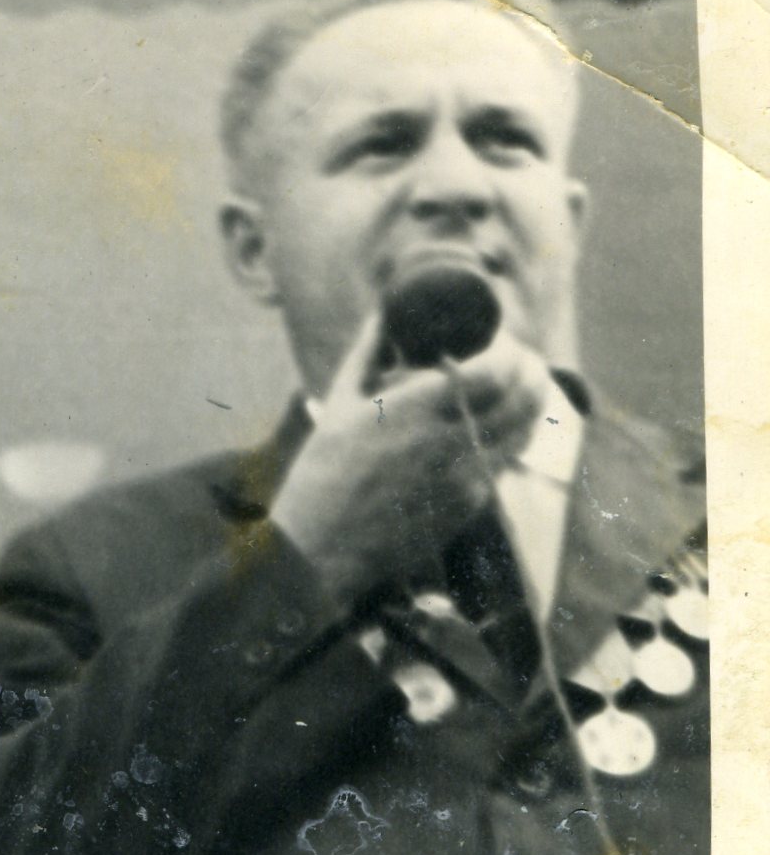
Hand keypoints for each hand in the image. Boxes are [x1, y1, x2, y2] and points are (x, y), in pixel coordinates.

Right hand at [266, 310, 552, 608]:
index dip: (510, 350)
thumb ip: (370, 349)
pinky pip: (507, 459)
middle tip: (520, 357)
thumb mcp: (339, 402)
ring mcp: (467, 476)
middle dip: (530, 369)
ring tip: (521, 385)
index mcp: (419, 409)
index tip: (500, 339)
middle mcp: (452, 441)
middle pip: (524, 396)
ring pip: (525, 428)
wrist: (323, 546)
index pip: (498, 369)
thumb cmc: (324, 471)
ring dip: (530, 401)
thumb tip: (389, 307)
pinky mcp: (471, 503)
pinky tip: (499, 424)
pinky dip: (512, 435)